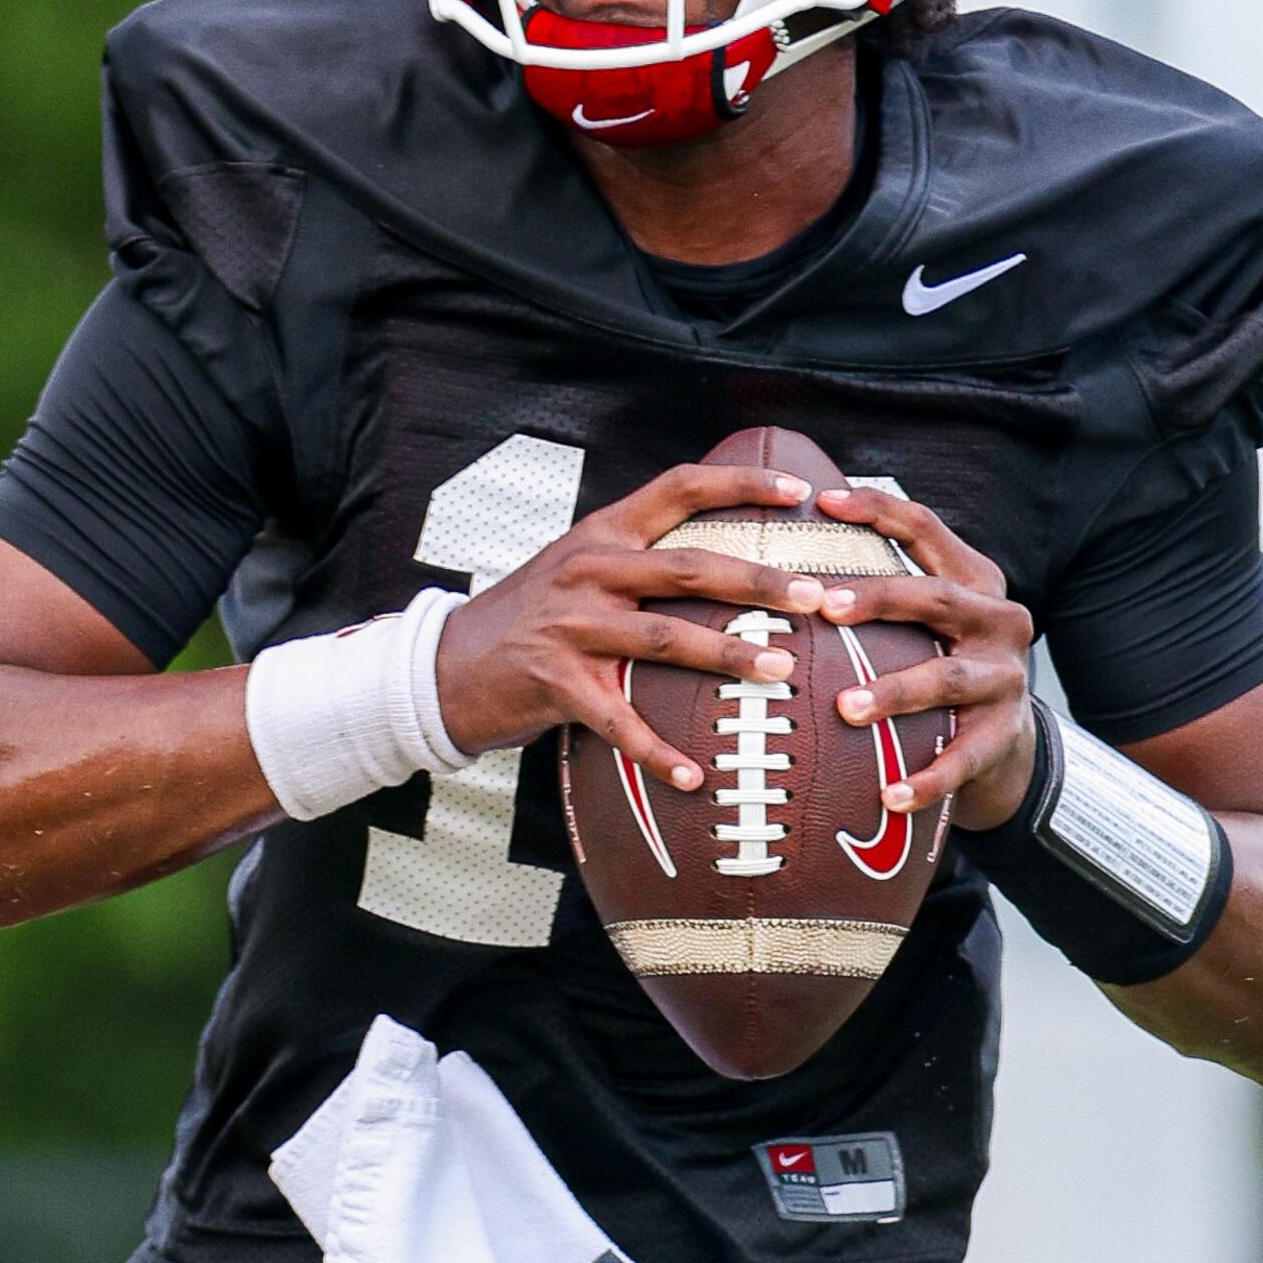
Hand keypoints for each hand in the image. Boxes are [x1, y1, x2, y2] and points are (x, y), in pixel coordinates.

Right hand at [432, 460, 832, 794]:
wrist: (446, 667)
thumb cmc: (528, 619)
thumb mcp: (578, 568)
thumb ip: (639, 558)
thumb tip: (723, 562)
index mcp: (602, 534)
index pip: (679, 489)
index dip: (741, 485)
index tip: (797, 490)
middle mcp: (589, 572)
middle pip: (689, 568)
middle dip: (758, 582)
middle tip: (815, 597)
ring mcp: (571, 627)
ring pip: (666, 638)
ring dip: (728, 655)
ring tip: (781, 671)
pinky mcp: (556, 684)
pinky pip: (620, 722)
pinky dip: (659, 753)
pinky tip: (695, 777)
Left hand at [805, 485, 1037, 828]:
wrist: (1007, 744)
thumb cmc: (941, 666)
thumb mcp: (927, 621)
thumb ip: (881, 589)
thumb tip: (779, 557)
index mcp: (974, 580)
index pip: (926, 529)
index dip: (878, 511)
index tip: (822, 503)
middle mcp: (998, 620)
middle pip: (936, 598)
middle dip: (879, 599)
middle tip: (823, 606)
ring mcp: (1006, 679)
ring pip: (946, 677)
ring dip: (895, 691)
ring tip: (845, 708)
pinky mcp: (1005, 736)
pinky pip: (962, 760)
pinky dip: (925, 780)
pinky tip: (888, 796)